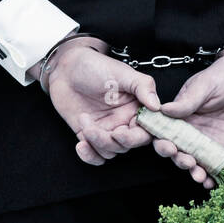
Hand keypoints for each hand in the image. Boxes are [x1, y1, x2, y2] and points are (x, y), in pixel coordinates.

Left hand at [40, 37, 162, 164]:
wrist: (65, 68)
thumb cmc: (96, 66)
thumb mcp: (123, 72)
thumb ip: (143, 86)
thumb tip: (157, 106)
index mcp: (136, 108)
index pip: (146, 131)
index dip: (138, 137)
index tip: (124, 131)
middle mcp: (123, 122)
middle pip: (128, 145)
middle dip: (116, 142)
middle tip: (108, 131)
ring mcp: (105, 129)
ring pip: (110, 152)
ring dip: (98, 143)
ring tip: (85, 123)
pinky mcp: (88, 135)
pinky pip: (94, 155)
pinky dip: (89, 156)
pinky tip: (80, 145)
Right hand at [152, 50, 223, 187]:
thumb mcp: (204, 85)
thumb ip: (187, 101)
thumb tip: (164, 110)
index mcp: (181, 116)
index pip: (165, 133)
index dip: (163, 143)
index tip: (169, 148)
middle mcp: (192, 131)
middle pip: (179, 152)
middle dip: (180, 160)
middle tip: (187, 162)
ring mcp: (209, 141)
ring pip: (197, 162)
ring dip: (195, 171)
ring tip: (199, 176)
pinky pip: (218, 164)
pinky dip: (214, 176)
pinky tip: (212, 183)